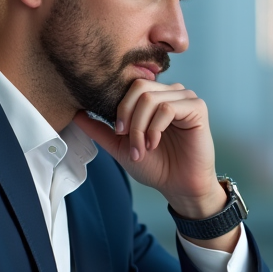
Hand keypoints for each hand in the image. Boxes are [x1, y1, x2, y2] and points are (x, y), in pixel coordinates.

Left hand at [72, 79, 226, 224]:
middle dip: (129, 117)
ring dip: (140, 128)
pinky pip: (168, 108)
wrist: (178, 186)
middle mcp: (170, 92)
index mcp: (155, 96)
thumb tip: (75, 113)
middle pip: (139, 87)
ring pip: (151, 98)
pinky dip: (155, 128)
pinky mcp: (197, 108)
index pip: (130, 85)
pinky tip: (155, 144)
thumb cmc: (155, 166)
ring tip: (142, 148)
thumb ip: (100, 129)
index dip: (119, 108)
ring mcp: (185, 98)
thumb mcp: (120, 146)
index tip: (118, 132)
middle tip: (128, 141)